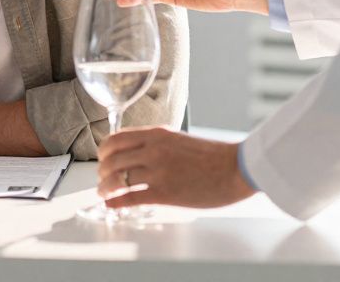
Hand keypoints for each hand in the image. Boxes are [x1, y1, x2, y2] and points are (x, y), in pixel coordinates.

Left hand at [97, 127, 254, 208]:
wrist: (237, 168)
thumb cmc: (214, 156)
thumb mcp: (180, 141)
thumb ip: (158, 145)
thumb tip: (139, 156)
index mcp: (156, 134)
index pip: (115, 139)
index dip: (104, 151)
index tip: (103, 159)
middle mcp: (152, 150)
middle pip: (111, 160)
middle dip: (102, 171)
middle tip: (103, 179)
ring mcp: (157, 172)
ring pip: (116, 179)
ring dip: (105, 188)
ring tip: (105, 193)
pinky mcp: (164, 193)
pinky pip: (129, 198)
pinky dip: (115, 202)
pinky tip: (111, 205)